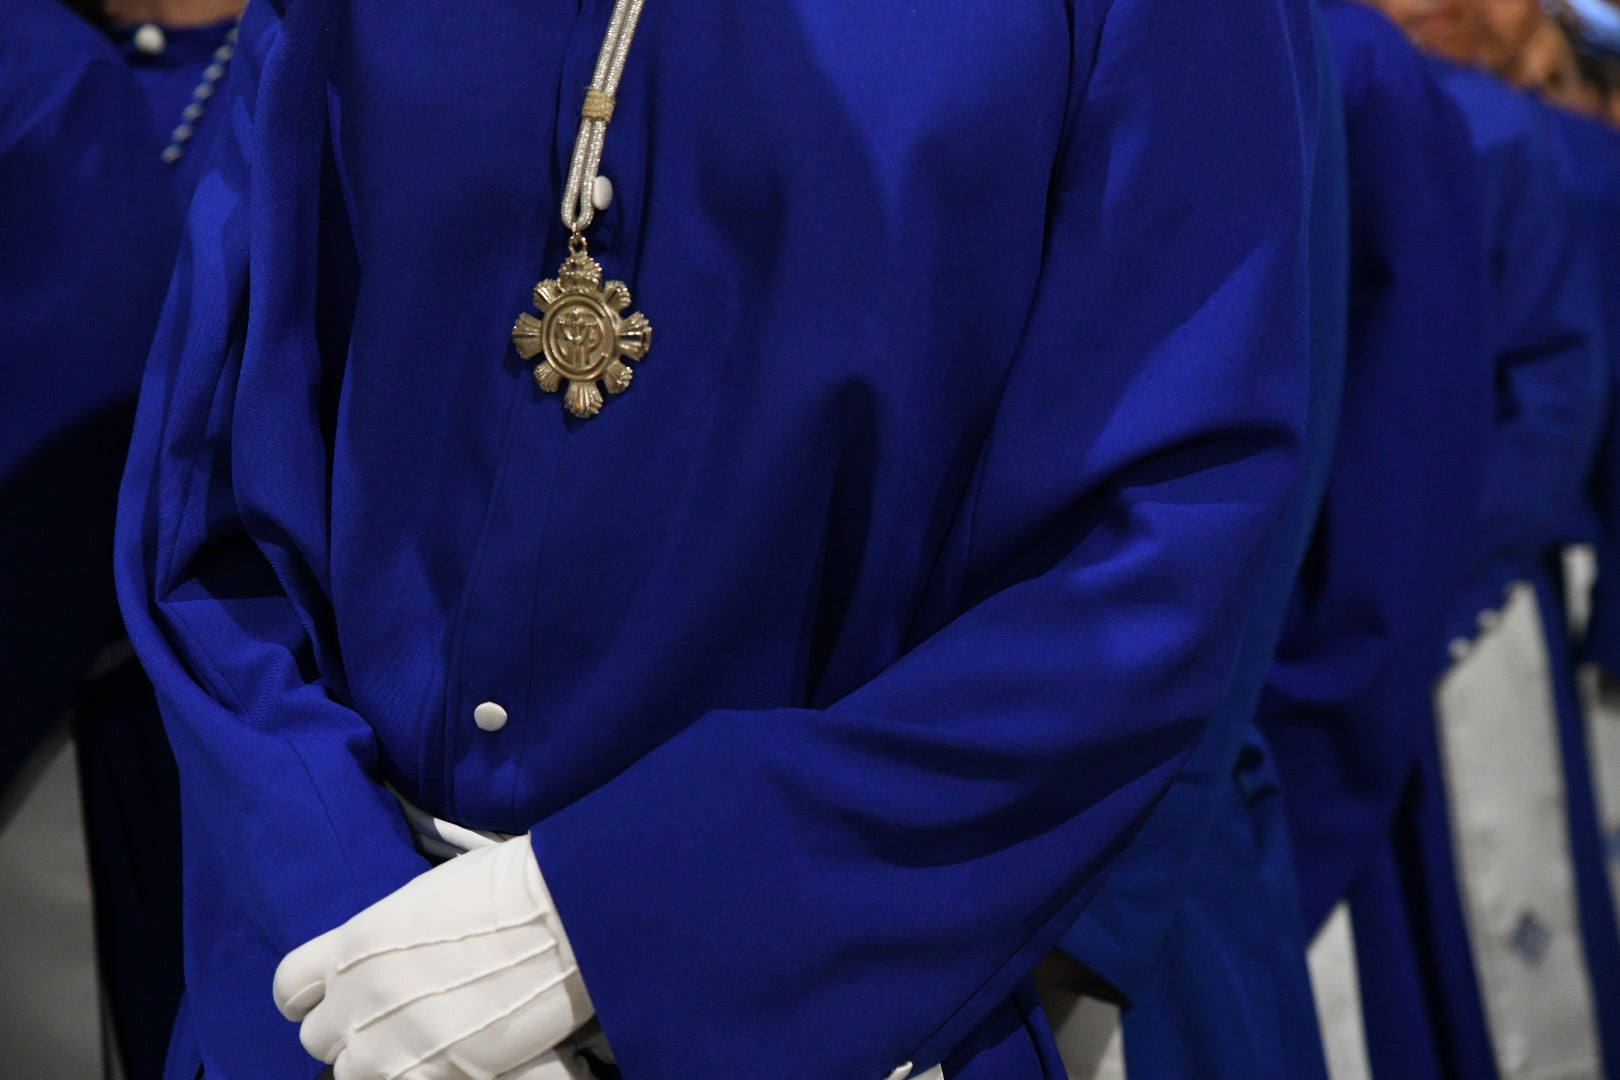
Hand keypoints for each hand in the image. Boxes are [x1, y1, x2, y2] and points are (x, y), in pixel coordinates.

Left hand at [275, 835, 593, 1079]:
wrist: (555, 911)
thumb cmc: (506, 886)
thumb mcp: (428, 899)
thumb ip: (394, 937)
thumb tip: (402, 950)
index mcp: (353, 944)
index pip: (290, 989)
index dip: (314, 997)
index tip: (340, 997)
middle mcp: (357, 998)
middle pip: (318, 1041)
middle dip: (353, 1033)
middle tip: (397, 1022)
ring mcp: (390, 1043)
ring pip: (353, 1074)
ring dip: (383, 1063)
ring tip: (424, 1045)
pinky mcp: (432, 1072)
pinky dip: (424, 1073)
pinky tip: (452, 1058)